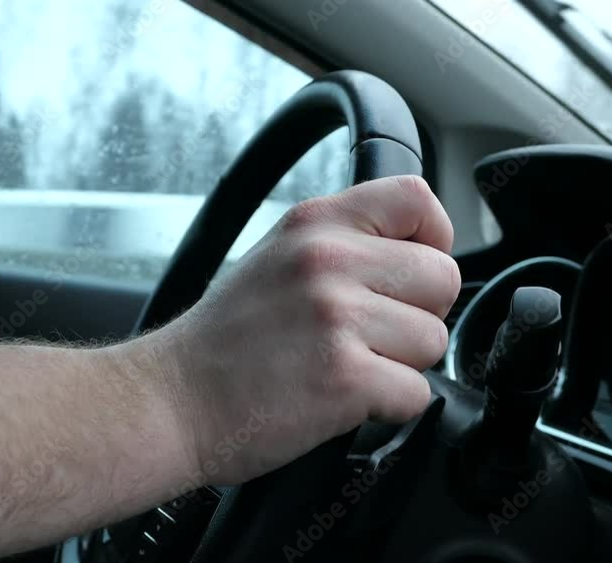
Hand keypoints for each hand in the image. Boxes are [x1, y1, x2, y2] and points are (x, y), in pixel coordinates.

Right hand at [136, 175, 459, 485]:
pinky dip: (388, 408)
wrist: (170, 400)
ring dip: (401, 366)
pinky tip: (342, 401)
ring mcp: (336, 318)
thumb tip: (415, 252)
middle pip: (442, 277)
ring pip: (434, 341)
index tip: (415, 272)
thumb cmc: (223, 342)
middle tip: (371, 337)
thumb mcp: (276, 259)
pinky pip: (417, 394)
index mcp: (313, 224)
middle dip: (419, 315)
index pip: (415, 198)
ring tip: (345, 368)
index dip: (433, 239)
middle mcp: (327, 261)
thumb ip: (342, 244)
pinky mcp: (344, 377)